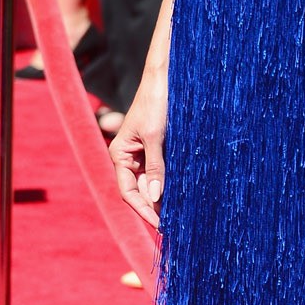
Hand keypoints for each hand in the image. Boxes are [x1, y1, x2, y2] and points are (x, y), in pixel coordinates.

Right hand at [111, 68, 170, 228]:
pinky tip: (184, 195)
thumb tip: (155, 196)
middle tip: (175, 225)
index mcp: (120, 154)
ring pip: (153, 182)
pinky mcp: (159, 148)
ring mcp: (144, 153)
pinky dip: (171, 183)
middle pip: (141, 190)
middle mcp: (129, 156)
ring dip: (165, 197)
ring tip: (182, 214)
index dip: (143, 208)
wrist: (167, 79)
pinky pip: (163, 171)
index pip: (129, 191)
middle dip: (155, 206)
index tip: (160, 224)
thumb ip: (156, 167)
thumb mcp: (156, 137)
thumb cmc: (157, 104)